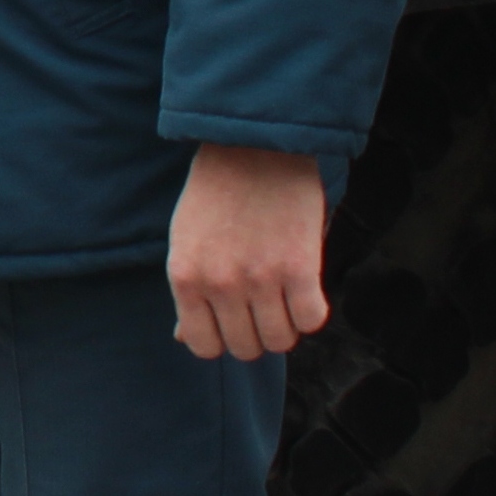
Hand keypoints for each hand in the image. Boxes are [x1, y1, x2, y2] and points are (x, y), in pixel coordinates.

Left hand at [169, 144, 332, 358]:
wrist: (252, 146)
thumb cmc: (216, 194)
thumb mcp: (185, 241)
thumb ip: (189, 292)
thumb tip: (186, 338)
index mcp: (184, 278)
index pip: (203, 346)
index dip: (222, 338)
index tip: (234, 319)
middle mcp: (218, 284)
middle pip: (246, 348)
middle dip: (256, 332)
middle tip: (264, 304)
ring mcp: (259, 279)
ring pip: (280, 341)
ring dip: (286, 325)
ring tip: (284, 296)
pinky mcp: (298, 268)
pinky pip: (311, 320)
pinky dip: (311, 312)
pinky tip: (304, 288)